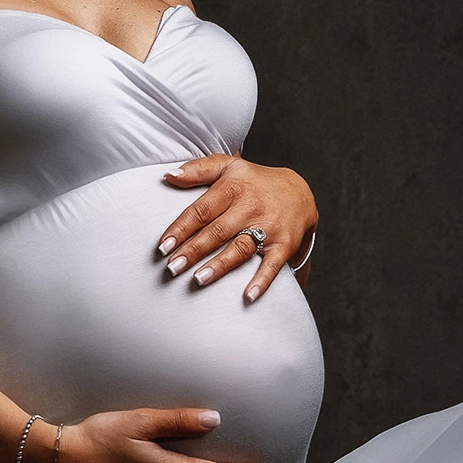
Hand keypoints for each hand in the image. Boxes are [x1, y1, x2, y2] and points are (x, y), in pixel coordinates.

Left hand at [157, 156, 316, 302]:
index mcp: (232, 187)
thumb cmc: (253, 182)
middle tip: (172, 268)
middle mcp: (250, 207)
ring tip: (198, 280)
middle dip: (193, 250)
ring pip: (240, 248)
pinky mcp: (284, 244)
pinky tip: (248, 296)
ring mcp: (268, 226)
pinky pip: (272, 264)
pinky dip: (262, 281)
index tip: (163, 246)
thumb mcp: (228, 166)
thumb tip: (168, 176)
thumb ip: (197, 169)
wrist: (299, 192)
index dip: (181, 228)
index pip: (201, 210)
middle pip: (217, 231)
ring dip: (219, 266)